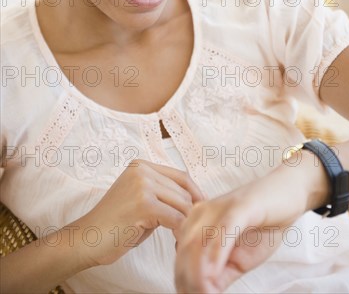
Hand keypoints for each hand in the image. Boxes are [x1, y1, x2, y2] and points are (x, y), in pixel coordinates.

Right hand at [76, 159, 204, 266]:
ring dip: (186, 224)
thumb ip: (163, 194)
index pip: (181, 176)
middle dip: (191, 213)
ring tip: (181, 237)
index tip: (202, 210)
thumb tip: (196, 201)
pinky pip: (176, 219)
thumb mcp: (141, 199)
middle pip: (183, 191)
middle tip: (191, 231)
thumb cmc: (115, 224)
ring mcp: (142, 185)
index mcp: (142, 165)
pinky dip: (180, 232)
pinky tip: (175, 241)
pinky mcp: (144, 204)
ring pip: (182, 205)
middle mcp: (142, 170)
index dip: (196, 194)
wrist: (87, 238)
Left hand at [175, 150, 328, 293]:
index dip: (182, 279)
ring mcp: (220, 207)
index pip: (181, 255)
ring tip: (206, 290)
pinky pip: (224, 229)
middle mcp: (204, 212)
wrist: (288, 196)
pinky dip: (217, 254)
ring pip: (199, 241)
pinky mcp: (240, 205)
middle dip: (188, 279)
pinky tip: (215, 272)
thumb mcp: (239, 258)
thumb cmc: (265, 225)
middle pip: (185, 250)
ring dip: (199, 272)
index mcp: (198, 222)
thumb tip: (202, 292)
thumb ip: (221, 274)